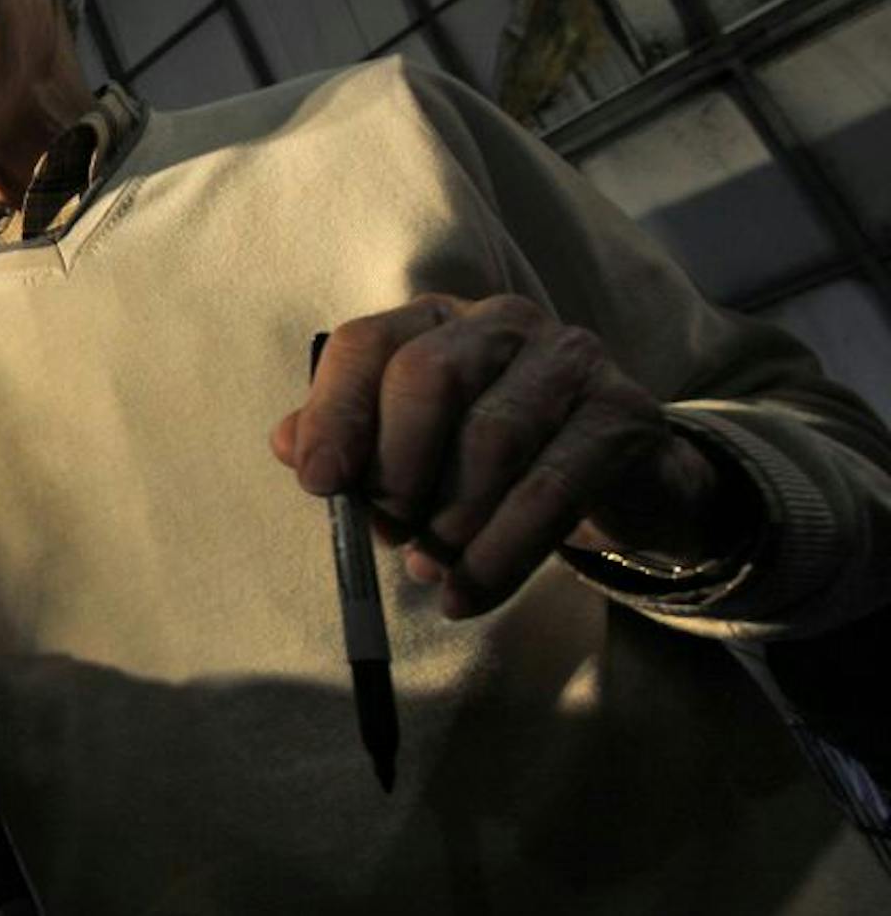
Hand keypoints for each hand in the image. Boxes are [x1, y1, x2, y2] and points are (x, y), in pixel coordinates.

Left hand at [271, 295, 757, 617]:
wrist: (615, 483)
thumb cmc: (487, 463)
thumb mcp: (411, 451)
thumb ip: (349, 444)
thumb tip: (291, 446)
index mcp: (435, 321)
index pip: (367, 345)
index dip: (335, 414)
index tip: (319, 484)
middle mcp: (503, 322)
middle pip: (429, 376)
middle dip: (396, 468)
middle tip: (387, 532)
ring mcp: (571, 360)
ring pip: (492, 437)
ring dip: (448, 521)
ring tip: (429, 568)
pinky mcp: (624, 415)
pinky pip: (550, 489)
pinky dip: (499, 554)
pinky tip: (466, 594)